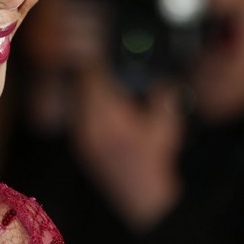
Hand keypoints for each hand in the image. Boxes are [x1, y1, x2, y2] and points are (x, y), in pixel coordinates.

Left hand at [72, 69, 183, 229]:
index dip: (95, 58)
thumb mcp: (167, 128)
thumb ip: (164, 100)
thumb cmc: (154, 164)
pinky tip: (100, 98)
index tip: (101, 46)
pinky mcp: (81, 142)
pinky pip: (78, 112)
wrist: (141, 198)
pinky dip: (86, 101)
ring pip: (77, 98)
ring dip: (87, 84)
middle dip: (90, 69)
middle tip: (99, 54)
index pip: (92, 78)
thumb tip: (163, 78)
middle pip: (80, 85)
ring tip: (100, 73)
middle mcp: (89, 126)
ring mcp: (82, 135)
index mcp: (108, 119)